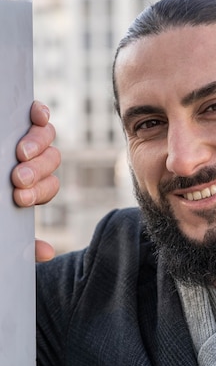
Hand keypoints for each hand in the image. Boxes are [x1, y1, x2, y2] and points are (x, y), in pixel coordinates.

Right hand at [12, 101, 60, 260]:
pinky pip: (38, 113)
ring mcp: (24, 139)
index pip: (47, 188)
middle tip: (18, 178)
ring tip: (20, 153)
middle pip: (51, 162)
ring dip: (38, 145)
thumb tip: (49, 253)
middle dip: (37, 172)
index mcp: (28, 186)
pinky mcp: (14, 120)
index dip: (39, 192)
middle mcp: (30, 162)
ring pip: (47, 138)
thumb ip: (19, 239)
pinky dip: (40, 113)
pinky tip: (37, 116)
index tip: (20, 198)